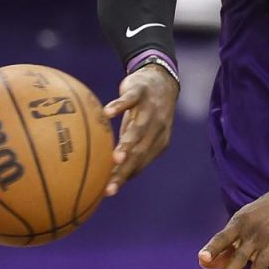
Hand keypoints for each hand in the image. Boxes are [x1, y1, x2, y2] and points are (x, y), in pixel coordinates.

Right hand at [102, 63, 178, 195]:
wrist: (161, 77)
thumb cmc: (145, 111)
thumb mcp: (139, 130)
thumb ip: (128, 148)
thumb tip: (108, 171)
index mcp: (157, 142)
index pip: (140, 163)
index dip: (125, 177)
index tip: (108, 191)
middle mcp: (157, 128)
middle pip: (140, 153)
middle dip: (125, 171)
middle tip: (110, 187)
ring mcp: (150, 109)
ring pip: (138, 129)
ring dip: (127, 145)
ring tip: (115, 158)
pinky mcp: (141, 90)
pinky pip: (130, 100)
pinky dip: (119, 106)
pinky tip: (107, 113)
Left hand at [199, 177, 268, 268]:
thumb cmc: (262, 214)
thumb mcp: (242, 222)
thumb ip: (224, 245)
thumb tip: (203, 264)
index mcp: (240, 224)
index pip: (223, 237)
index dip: (213, 248)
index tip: (201, 258)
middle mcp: (255, 236)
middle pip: (241, 255)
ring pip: (260, 268)